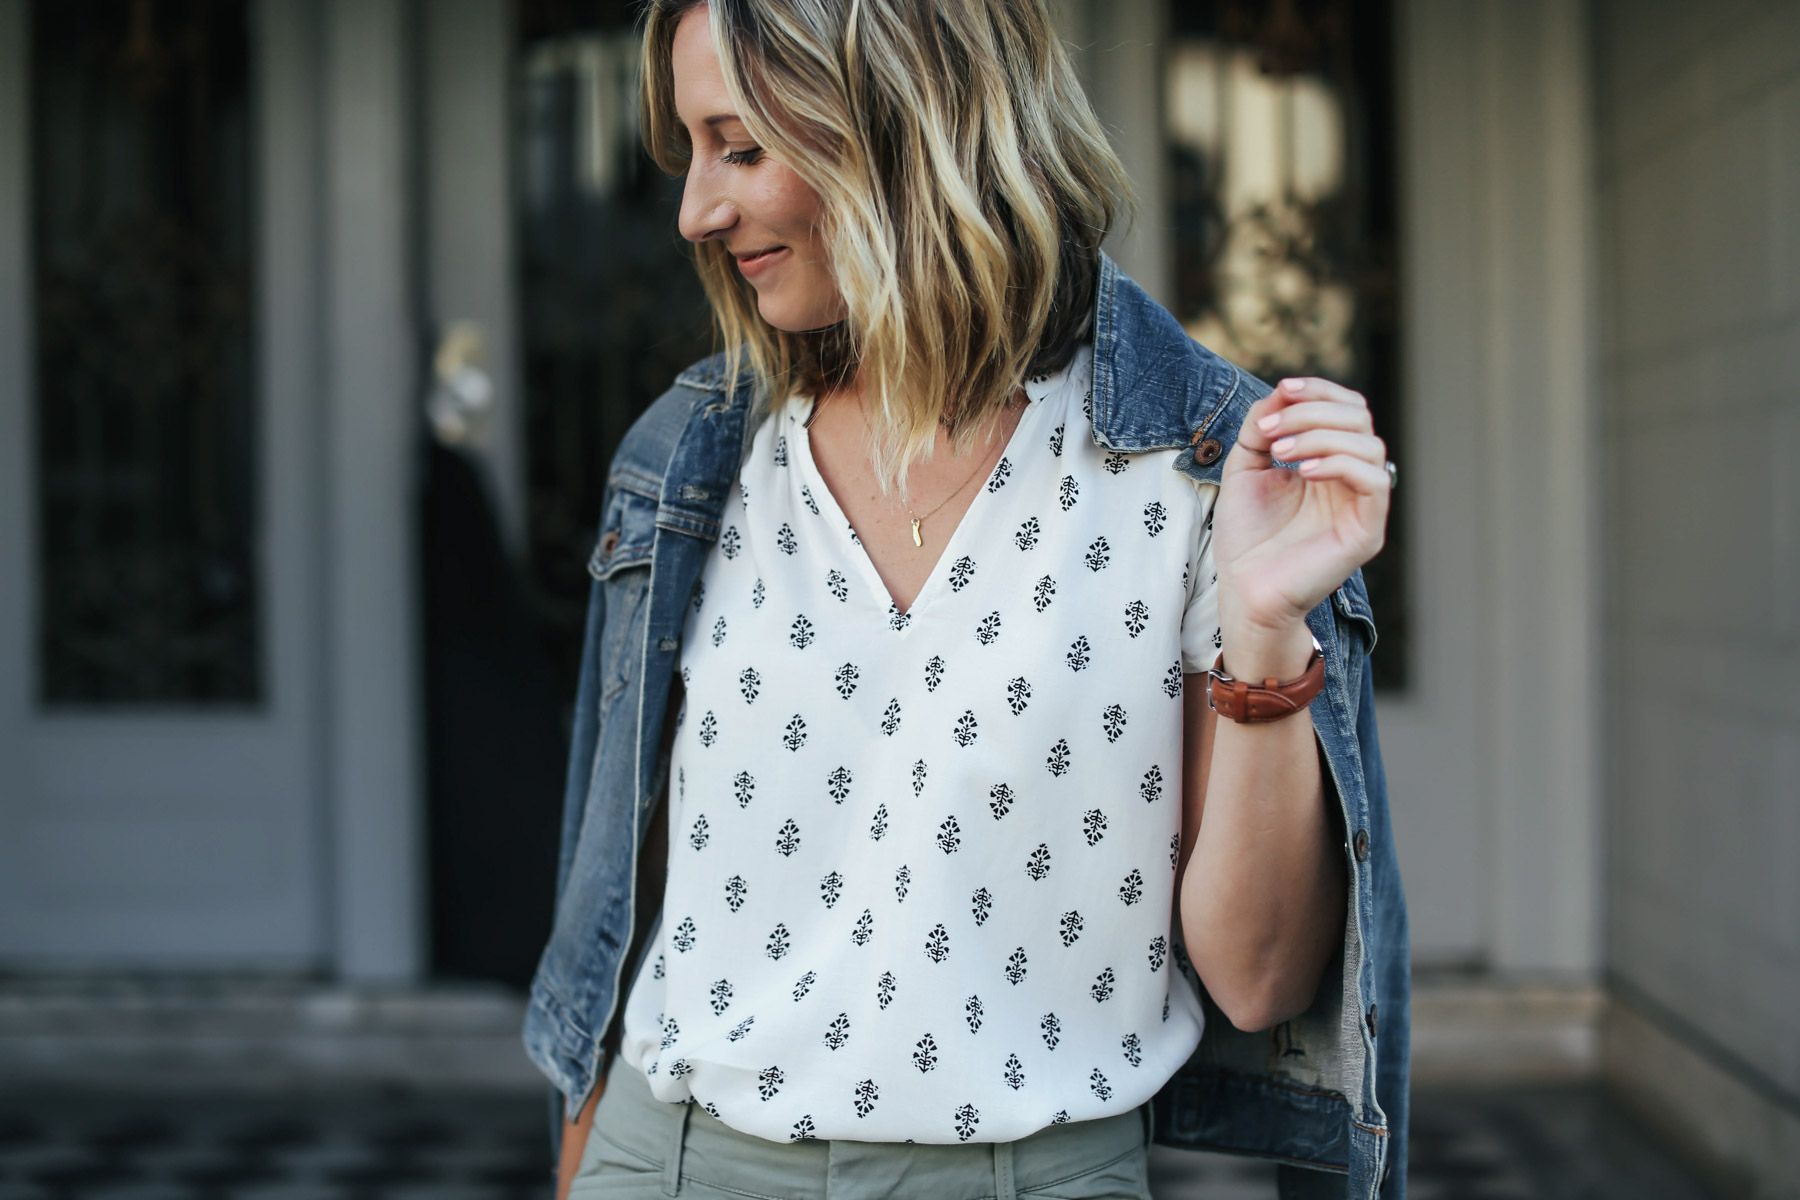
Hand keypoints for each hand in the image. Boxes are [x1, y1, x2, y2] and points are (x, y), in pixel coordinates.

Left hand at [1212, 377, 1389, 671]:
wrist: (1244, 590)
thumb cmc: (1245, 535)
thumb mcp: (1246, 466)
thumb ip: (1263, 426)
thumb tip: (1284, 390)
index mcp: (1329, 460)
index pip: (1345, 408)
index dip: (1320, 390)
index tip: (1284, 389)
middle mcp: (1351, 478)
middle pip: (1360, 417)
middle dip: (1314, 411)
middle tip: (1271, 432)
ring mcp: (1363, 504)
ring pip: (1369, 444)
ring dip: (1320, 436)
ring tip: (1279, 454)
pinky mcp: (1368, 530)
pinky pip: (1375, 480)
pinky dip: (1341, 463)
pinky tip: (1305, 472)